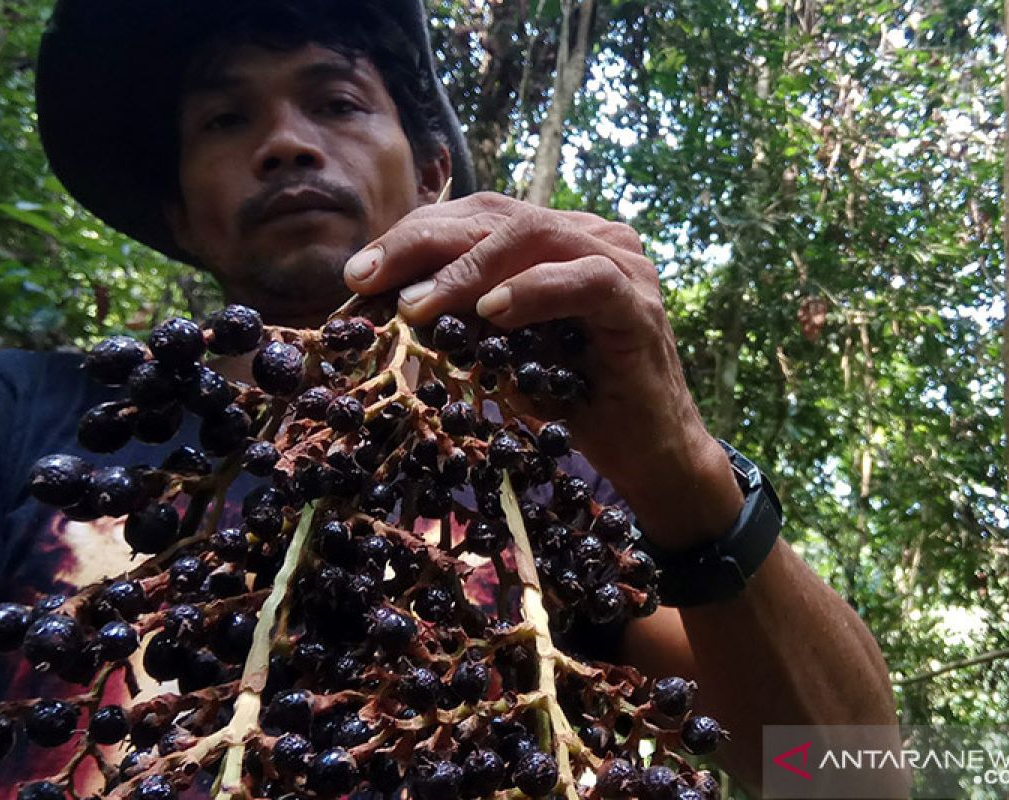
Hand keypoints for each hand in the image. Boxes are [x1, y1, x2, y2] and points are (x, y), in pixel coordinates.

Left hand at [344, 192, 742, 548]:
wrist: (648, 454)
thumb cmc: (571, 401)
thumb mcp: (503, 352)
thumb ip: (463, 318)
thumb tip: (386, 303)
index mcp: (558, 239)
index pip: (477, 215)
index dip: (414, 235)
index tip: (360, 274)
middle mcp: (592, 237)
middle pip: (496, 214)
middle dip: (422, 243)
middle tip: (368, 279)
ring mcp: (622, 264)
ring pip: (534, 234)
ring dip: (467, 268)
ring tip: (417, 303)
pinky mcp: (639, 304)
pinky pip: (584, 280)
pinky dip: (532, 291)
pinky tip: (490, 312)